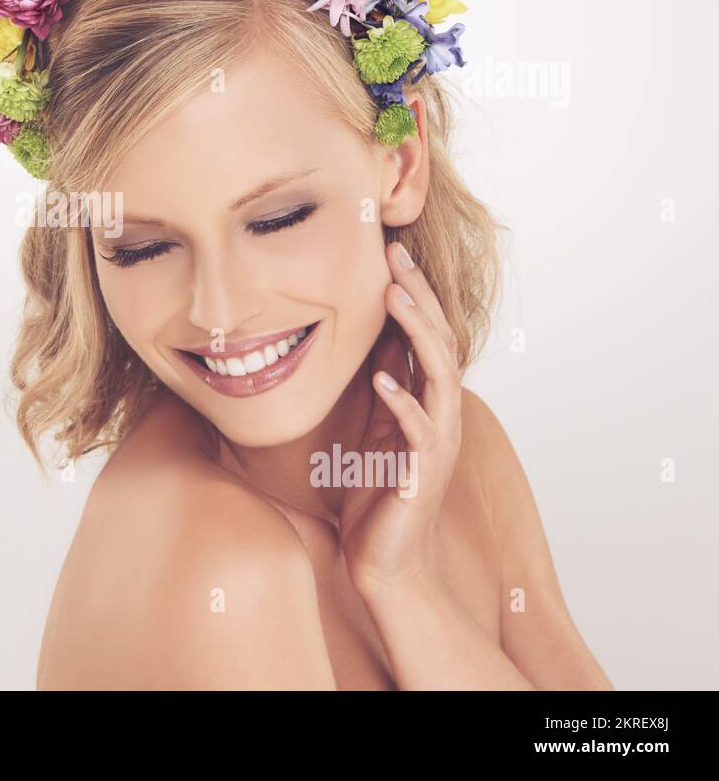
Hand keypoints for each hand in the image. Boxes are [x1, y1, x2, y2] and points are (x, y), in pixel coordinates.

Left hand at [339, 241, 464, 598]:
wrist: (384, 562)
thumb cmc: (374, 496)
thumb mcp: (374, 429)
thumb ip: (383, 387)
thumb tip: (375, 338)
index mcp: (426, 403)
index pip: (427, 335)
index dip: (414, 294)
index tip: (391, 253)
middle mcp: (439, 417)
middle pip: (440, 343)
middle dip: (419, 297)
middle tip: (395, 256)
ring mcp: (435, 445)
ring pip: (440, 377)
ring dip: (418, 335)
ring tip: (394, 300)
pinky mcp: (422, 475)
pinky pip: (421, 433)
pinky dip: (404, 404)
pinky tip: (384, 381)